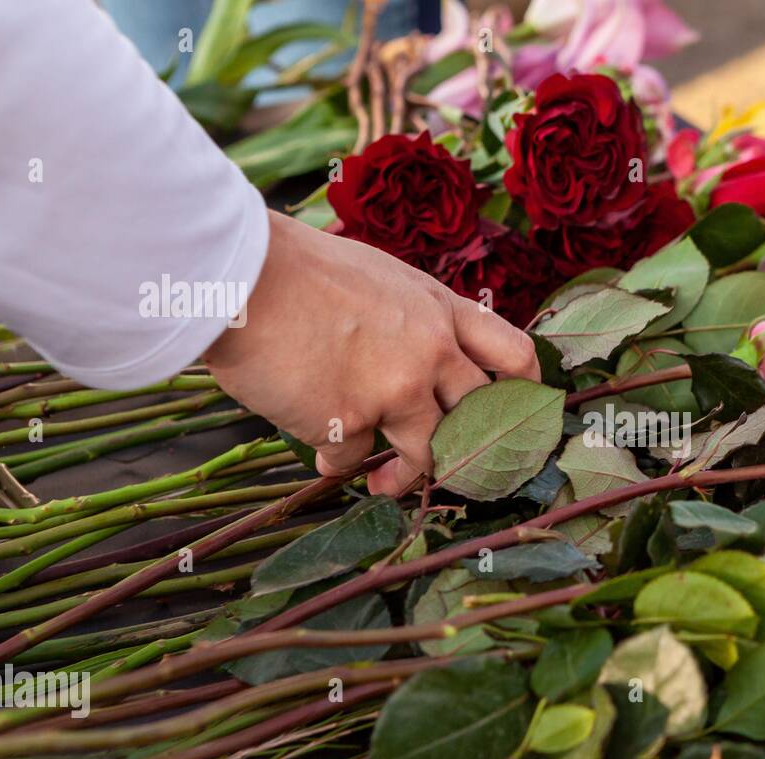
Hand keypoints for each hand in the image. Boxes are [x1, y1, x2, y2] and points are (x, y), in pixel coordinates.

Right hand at [204, 211, 539, 495]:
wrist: (240, 275)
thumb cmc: (296, 270)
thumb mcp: (380, 279)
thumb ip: (411, 320)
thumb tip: (423, 366)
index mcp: (440, 310)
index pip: (514, 355)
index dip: (524, 393)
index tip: (518, 417)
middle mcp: (431, 351)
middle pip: (479, 418)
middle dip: (469, 449)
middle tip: (454, 466)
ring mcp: (396, 389)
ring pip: (427, 454)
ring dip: (405, 476)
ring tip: (385, 482)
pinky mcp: (353, 422)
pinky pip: (355, 461)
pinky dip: (338, 462)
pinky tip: (320, 451)